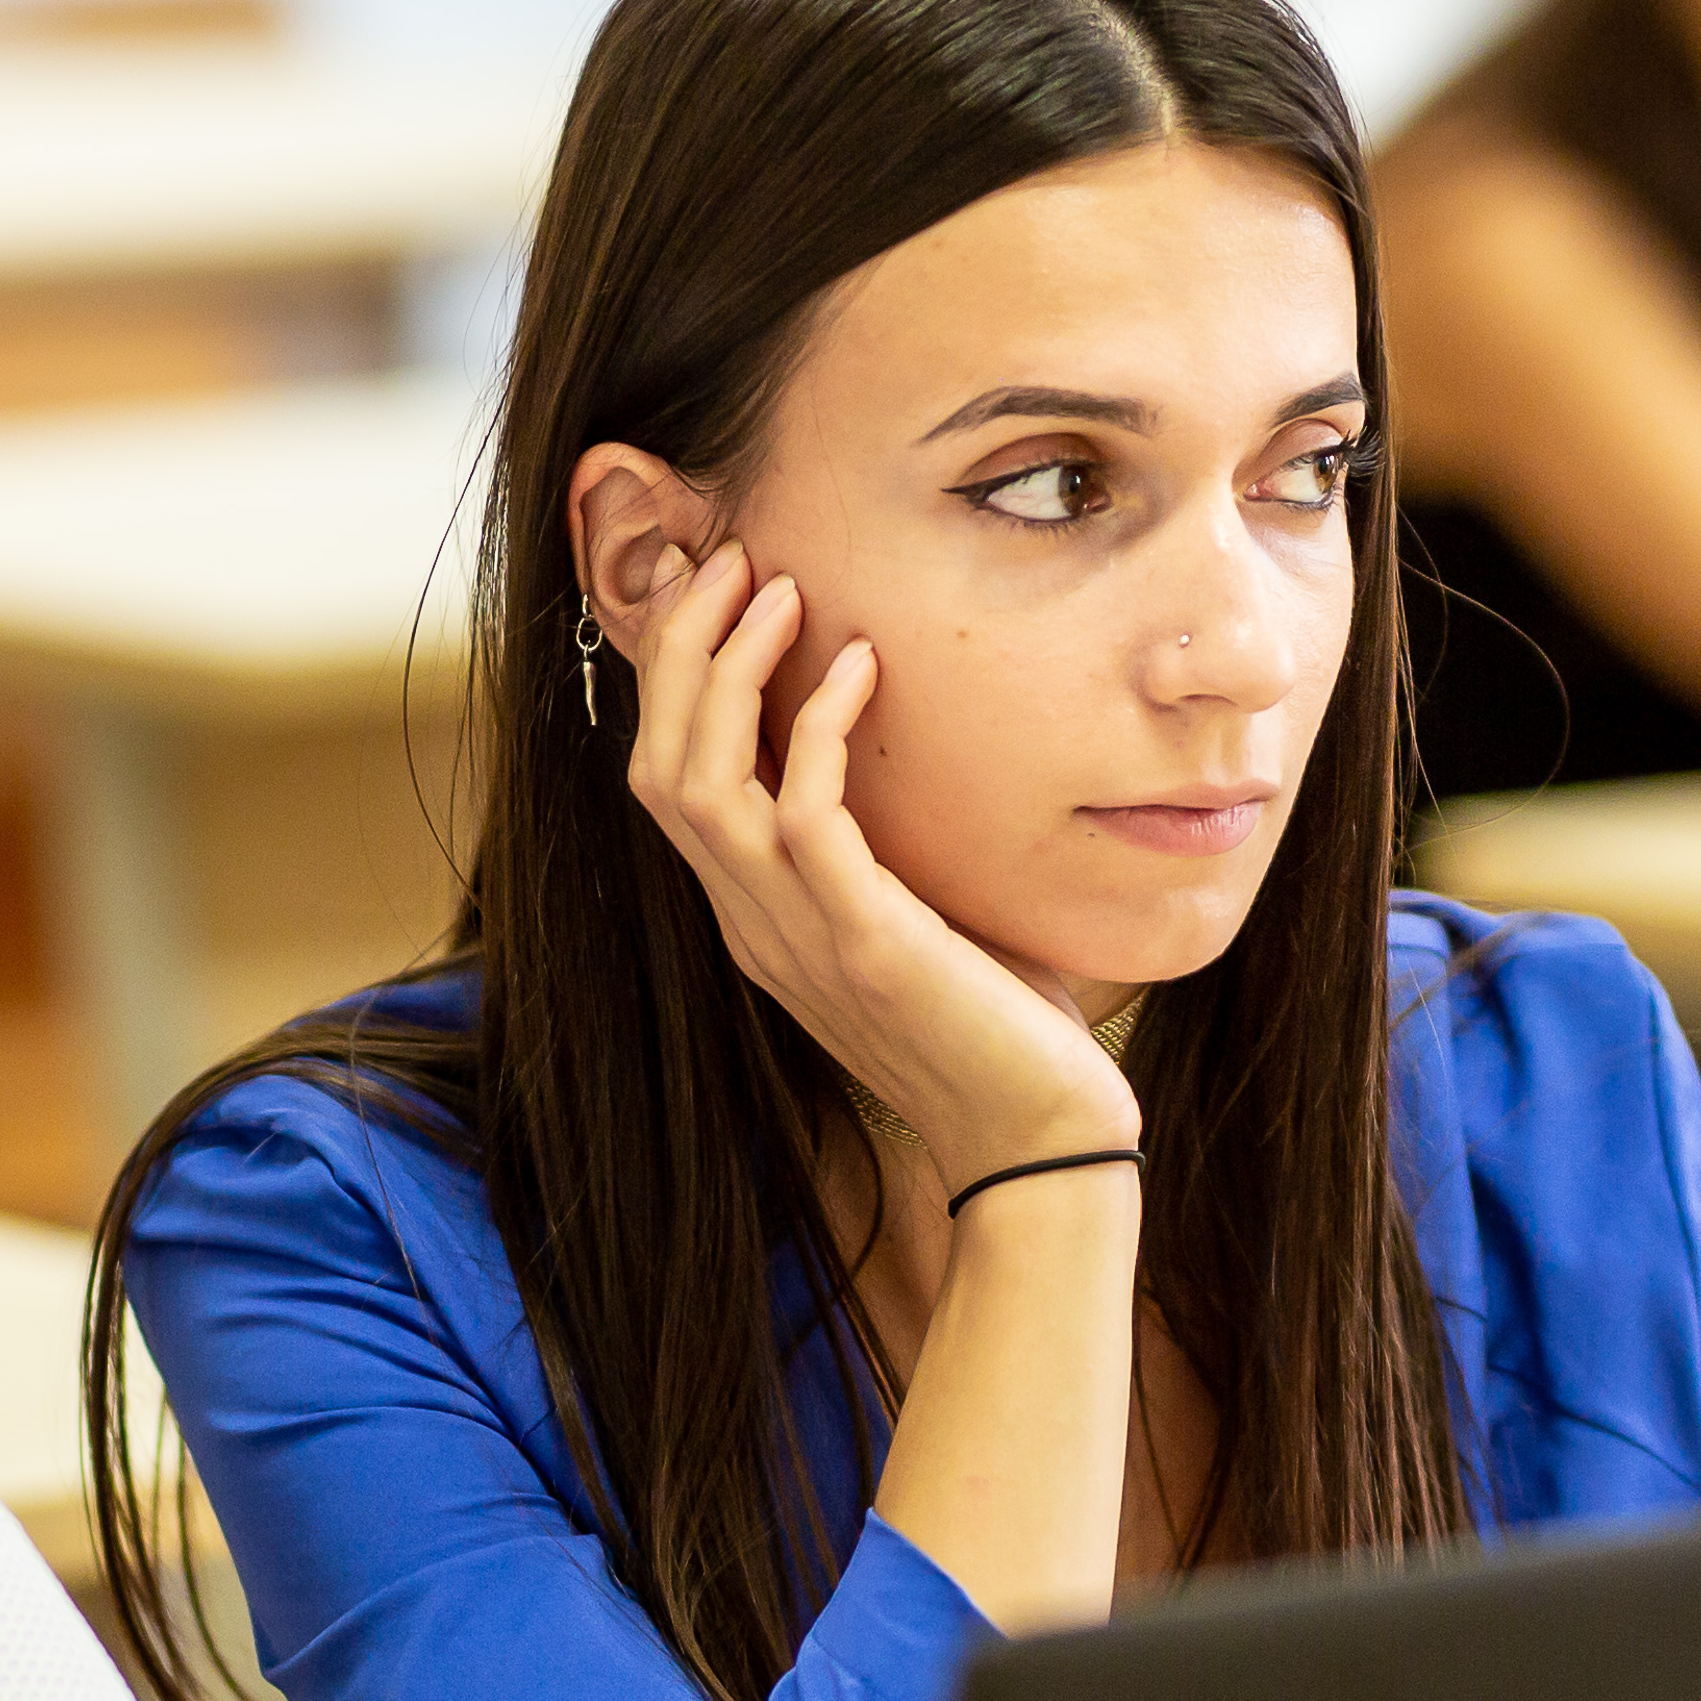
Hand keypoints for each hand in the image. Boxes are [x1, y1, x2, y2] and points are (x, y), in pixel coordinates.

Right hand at [623, 538, 1143, 1184]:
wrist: (1041, 1141)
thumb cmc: (999, 1029)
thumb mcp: (919, 923)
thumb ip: (885, 853)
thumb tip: (907, 759)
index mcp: (756, 924)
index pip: (667, 787)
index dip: (677, 684)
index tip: (723, 596)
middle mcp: (754, 929)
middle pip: (658, 769)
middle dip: (684, 653)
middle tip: (734, 560)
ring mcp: (799, 938)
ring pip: (701, 782)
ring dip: (732, 672)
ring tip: (778, 589)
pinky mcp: (864, 944)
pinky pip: (802, 814)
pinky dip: (818, 725)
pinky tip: (864, 666)